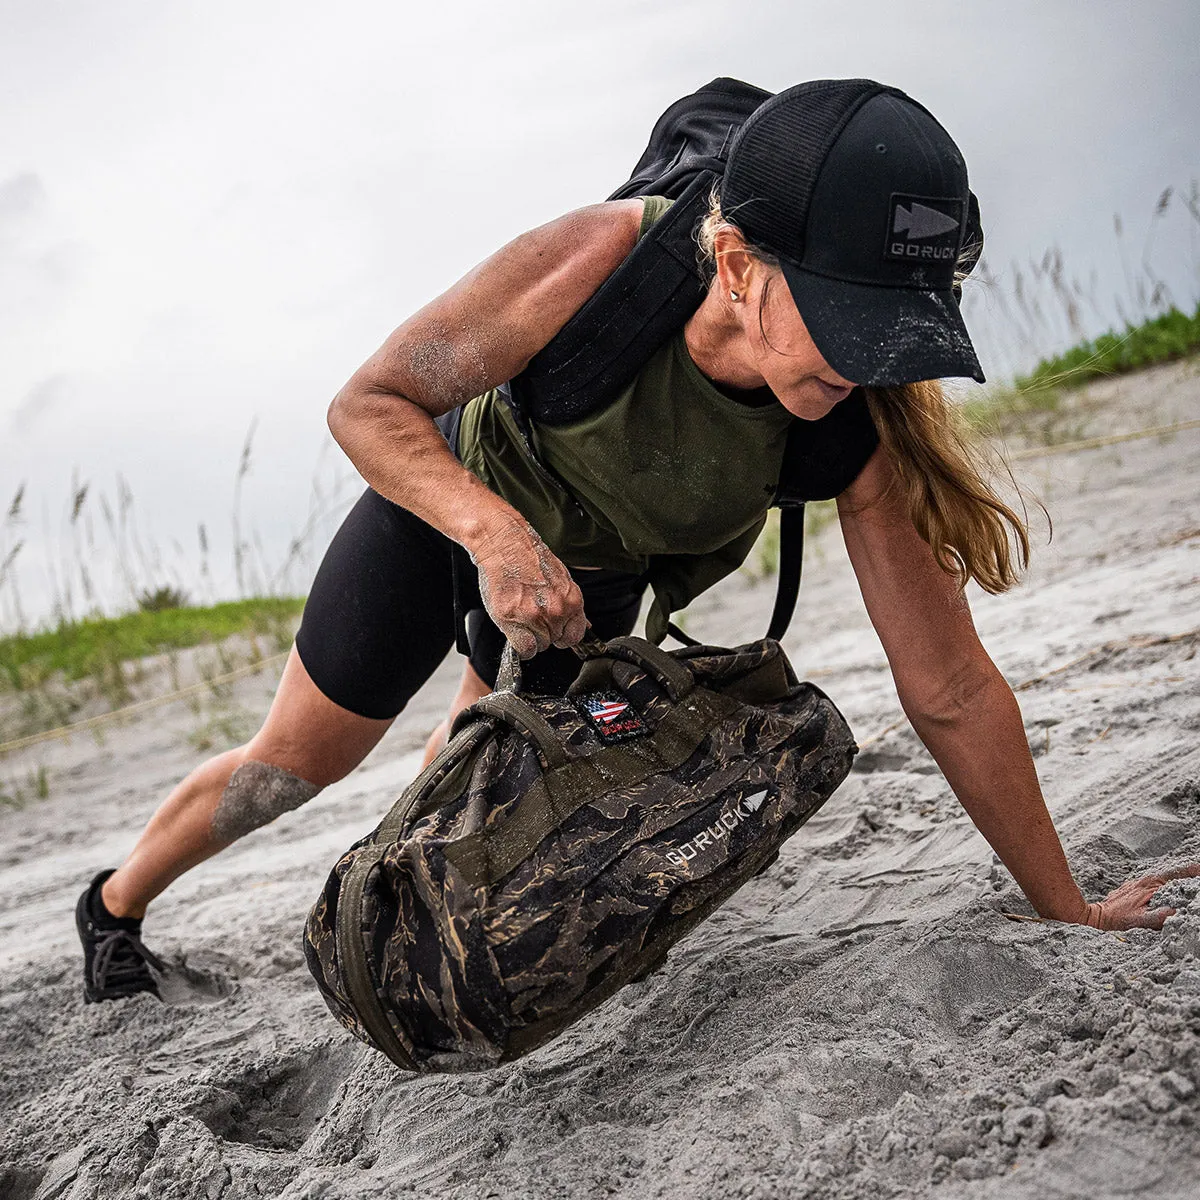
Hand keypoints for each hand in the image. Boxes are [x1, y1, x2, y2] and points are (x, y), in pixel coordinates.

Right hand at [469, 517, 586, 658]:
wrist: (505, 544)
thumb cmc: (531, 559)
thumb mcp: (562, 579)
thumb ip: (571, 605)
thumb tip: (585, 626)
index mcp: (572, 600)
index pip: (574, 637)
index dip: (562, 635)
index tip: (554, 631)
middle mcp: (556, 610)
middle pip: (554, 642)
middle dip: (544, 633)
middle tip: (532, 614)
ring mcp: (533, 615)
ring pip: (538, 646)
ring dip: (530, 636)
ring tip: (521, 614)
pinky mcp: (511, 618)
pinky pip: (522, 648)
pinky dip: (519, 644)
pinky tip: (515, 628)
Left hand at [1083, 864, 1199, 930]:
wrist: (1100, 915)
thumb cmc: (1119, 918)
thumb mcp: (1140, 920)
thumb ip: (1158, 916)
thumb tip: (1177, 912)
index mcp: (1150, 884)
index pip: (1175, 874)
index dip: (1191, 871)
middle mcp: (1145, 880)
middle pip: (1172, 873)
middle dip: (1189, 874)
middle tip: (1199, 874)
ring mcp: (1140, 882)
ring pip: (1164, 878)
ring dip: (1178, 878)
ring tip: (1192, 880)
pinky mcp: (1137, 887)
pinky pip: (1157, 883)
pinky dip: (1168, 884)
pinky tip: (1174, 889)